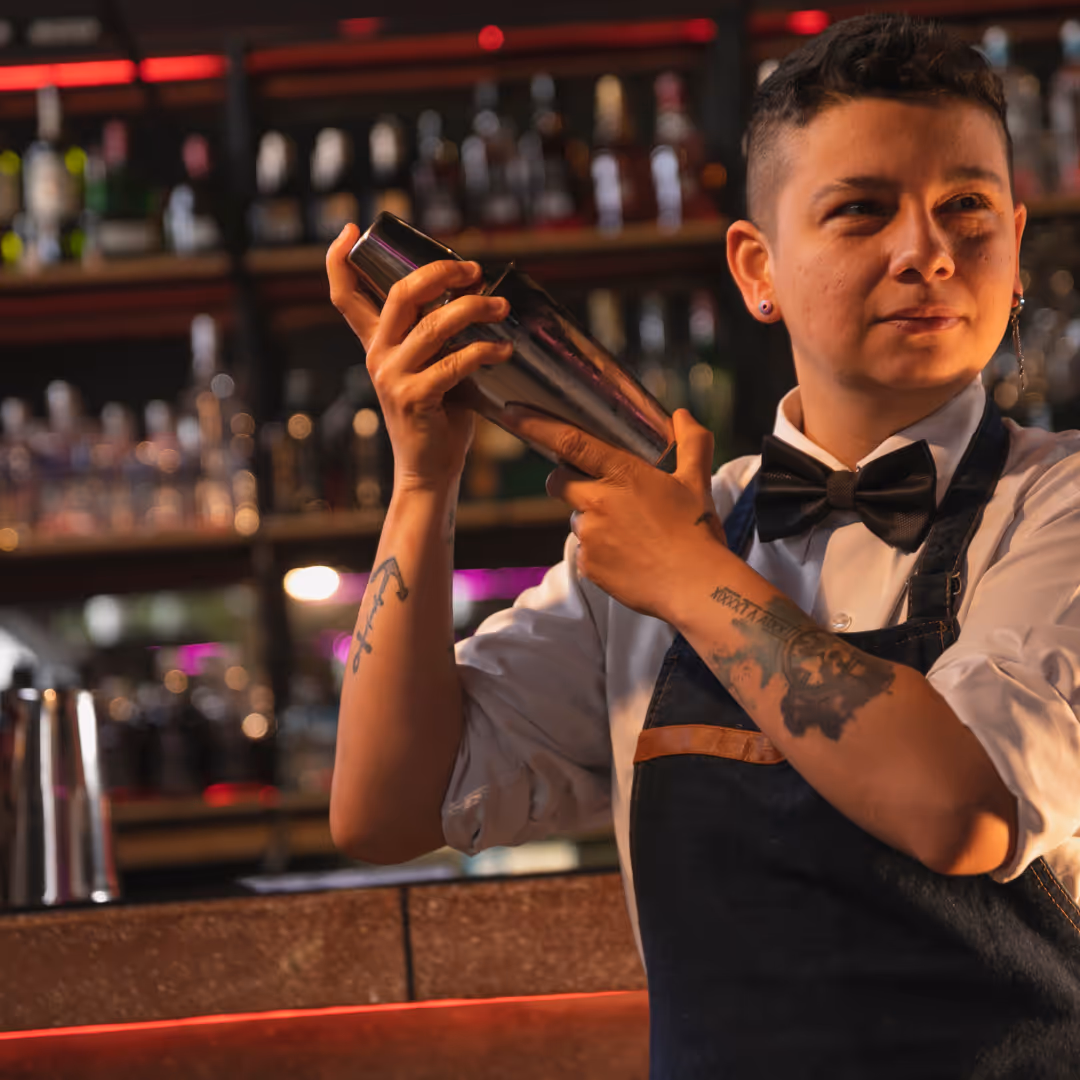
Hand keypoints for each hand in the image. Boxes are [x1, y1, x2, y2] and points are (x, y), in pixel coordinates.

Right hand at [326, 224, 513, 492]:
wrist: (430, 470)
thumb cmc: (438, 417)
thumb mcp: (432, 369)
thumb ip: (438, 338)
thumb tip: (475, 296)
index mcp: (377, 344)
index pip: (345, 295)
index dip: (338, 259)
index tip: (348, 228)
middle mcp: (378, 356)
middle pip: (399, 294)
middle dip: (440, 273)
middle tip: (474, 270)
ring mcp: (393, 377)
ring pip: (433, 325)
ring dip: (473, 309)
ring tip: (501, 307)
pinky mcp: (415, 398)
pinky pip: (454, 363)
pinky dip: (483, 351)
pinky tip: (503, 350)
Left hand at [504, 407, 727, 620]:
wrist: (695, 587)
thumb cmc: (697, 531)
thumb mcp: (697, 481)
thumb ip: (691, 442)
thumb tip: (683, 415)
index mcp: (622, 474)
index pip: (568, 441)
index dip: (534, 425)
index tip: (510, 413)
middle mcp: (598, 502)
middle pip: (558, 481)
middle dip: (566, 480)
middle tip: (596, 487)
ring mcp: (590, 535)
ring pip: (575, 517)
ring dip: (591, 518)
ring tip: (630, 531)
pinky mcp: (587, 566)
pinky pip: (583, 550)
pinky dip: (599, 550)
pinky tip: (628, 555)